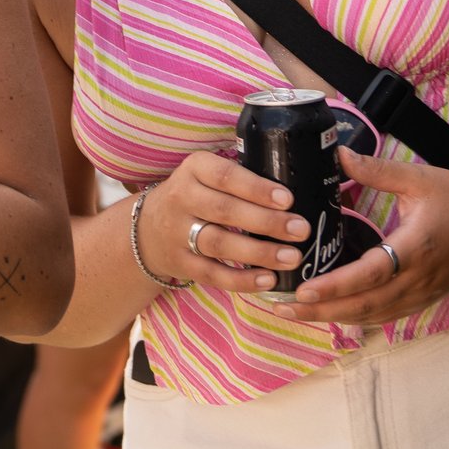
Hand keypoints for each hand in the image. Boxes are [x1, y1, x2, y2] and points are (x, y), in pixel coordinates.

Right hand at [139, 152, 307, 293]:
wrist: (147, 228)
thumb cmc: (196, 196)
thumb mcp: (207, 175)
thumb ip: (241, 178)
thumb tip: (296, 185)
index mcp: (194, 169)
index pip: (226, 176)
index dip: (257, 188)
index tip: (288, 199)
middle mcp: (181, 198)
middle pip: (225, 210)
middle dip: (266, 221)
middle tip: (301, 229)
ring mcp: (177, 233)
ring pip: (219, 243)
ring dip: (258, 252)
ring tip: (292, 257)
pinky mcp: (180, 263)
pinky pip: (212, 274)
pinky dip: (241, 279)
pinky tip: (268, 279)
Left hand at [269, 149, 448, 327]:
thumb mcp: (418, 177)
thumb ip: (377, 169)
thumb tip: (336, 155)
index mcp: (415, 248)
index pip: (369, 274)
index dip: (335, 286)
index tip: (303, 289)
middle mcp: (418, 278)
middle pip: (365, 305)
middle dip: (322, 309)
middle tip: (284, 306)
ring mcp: (422, 294)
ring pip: (372, 315)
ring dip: (334, 316)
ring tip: (297, 311)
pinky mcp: (424, 299)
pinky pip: (386, 315)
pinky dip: (356, 317)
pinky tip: (332, 312)